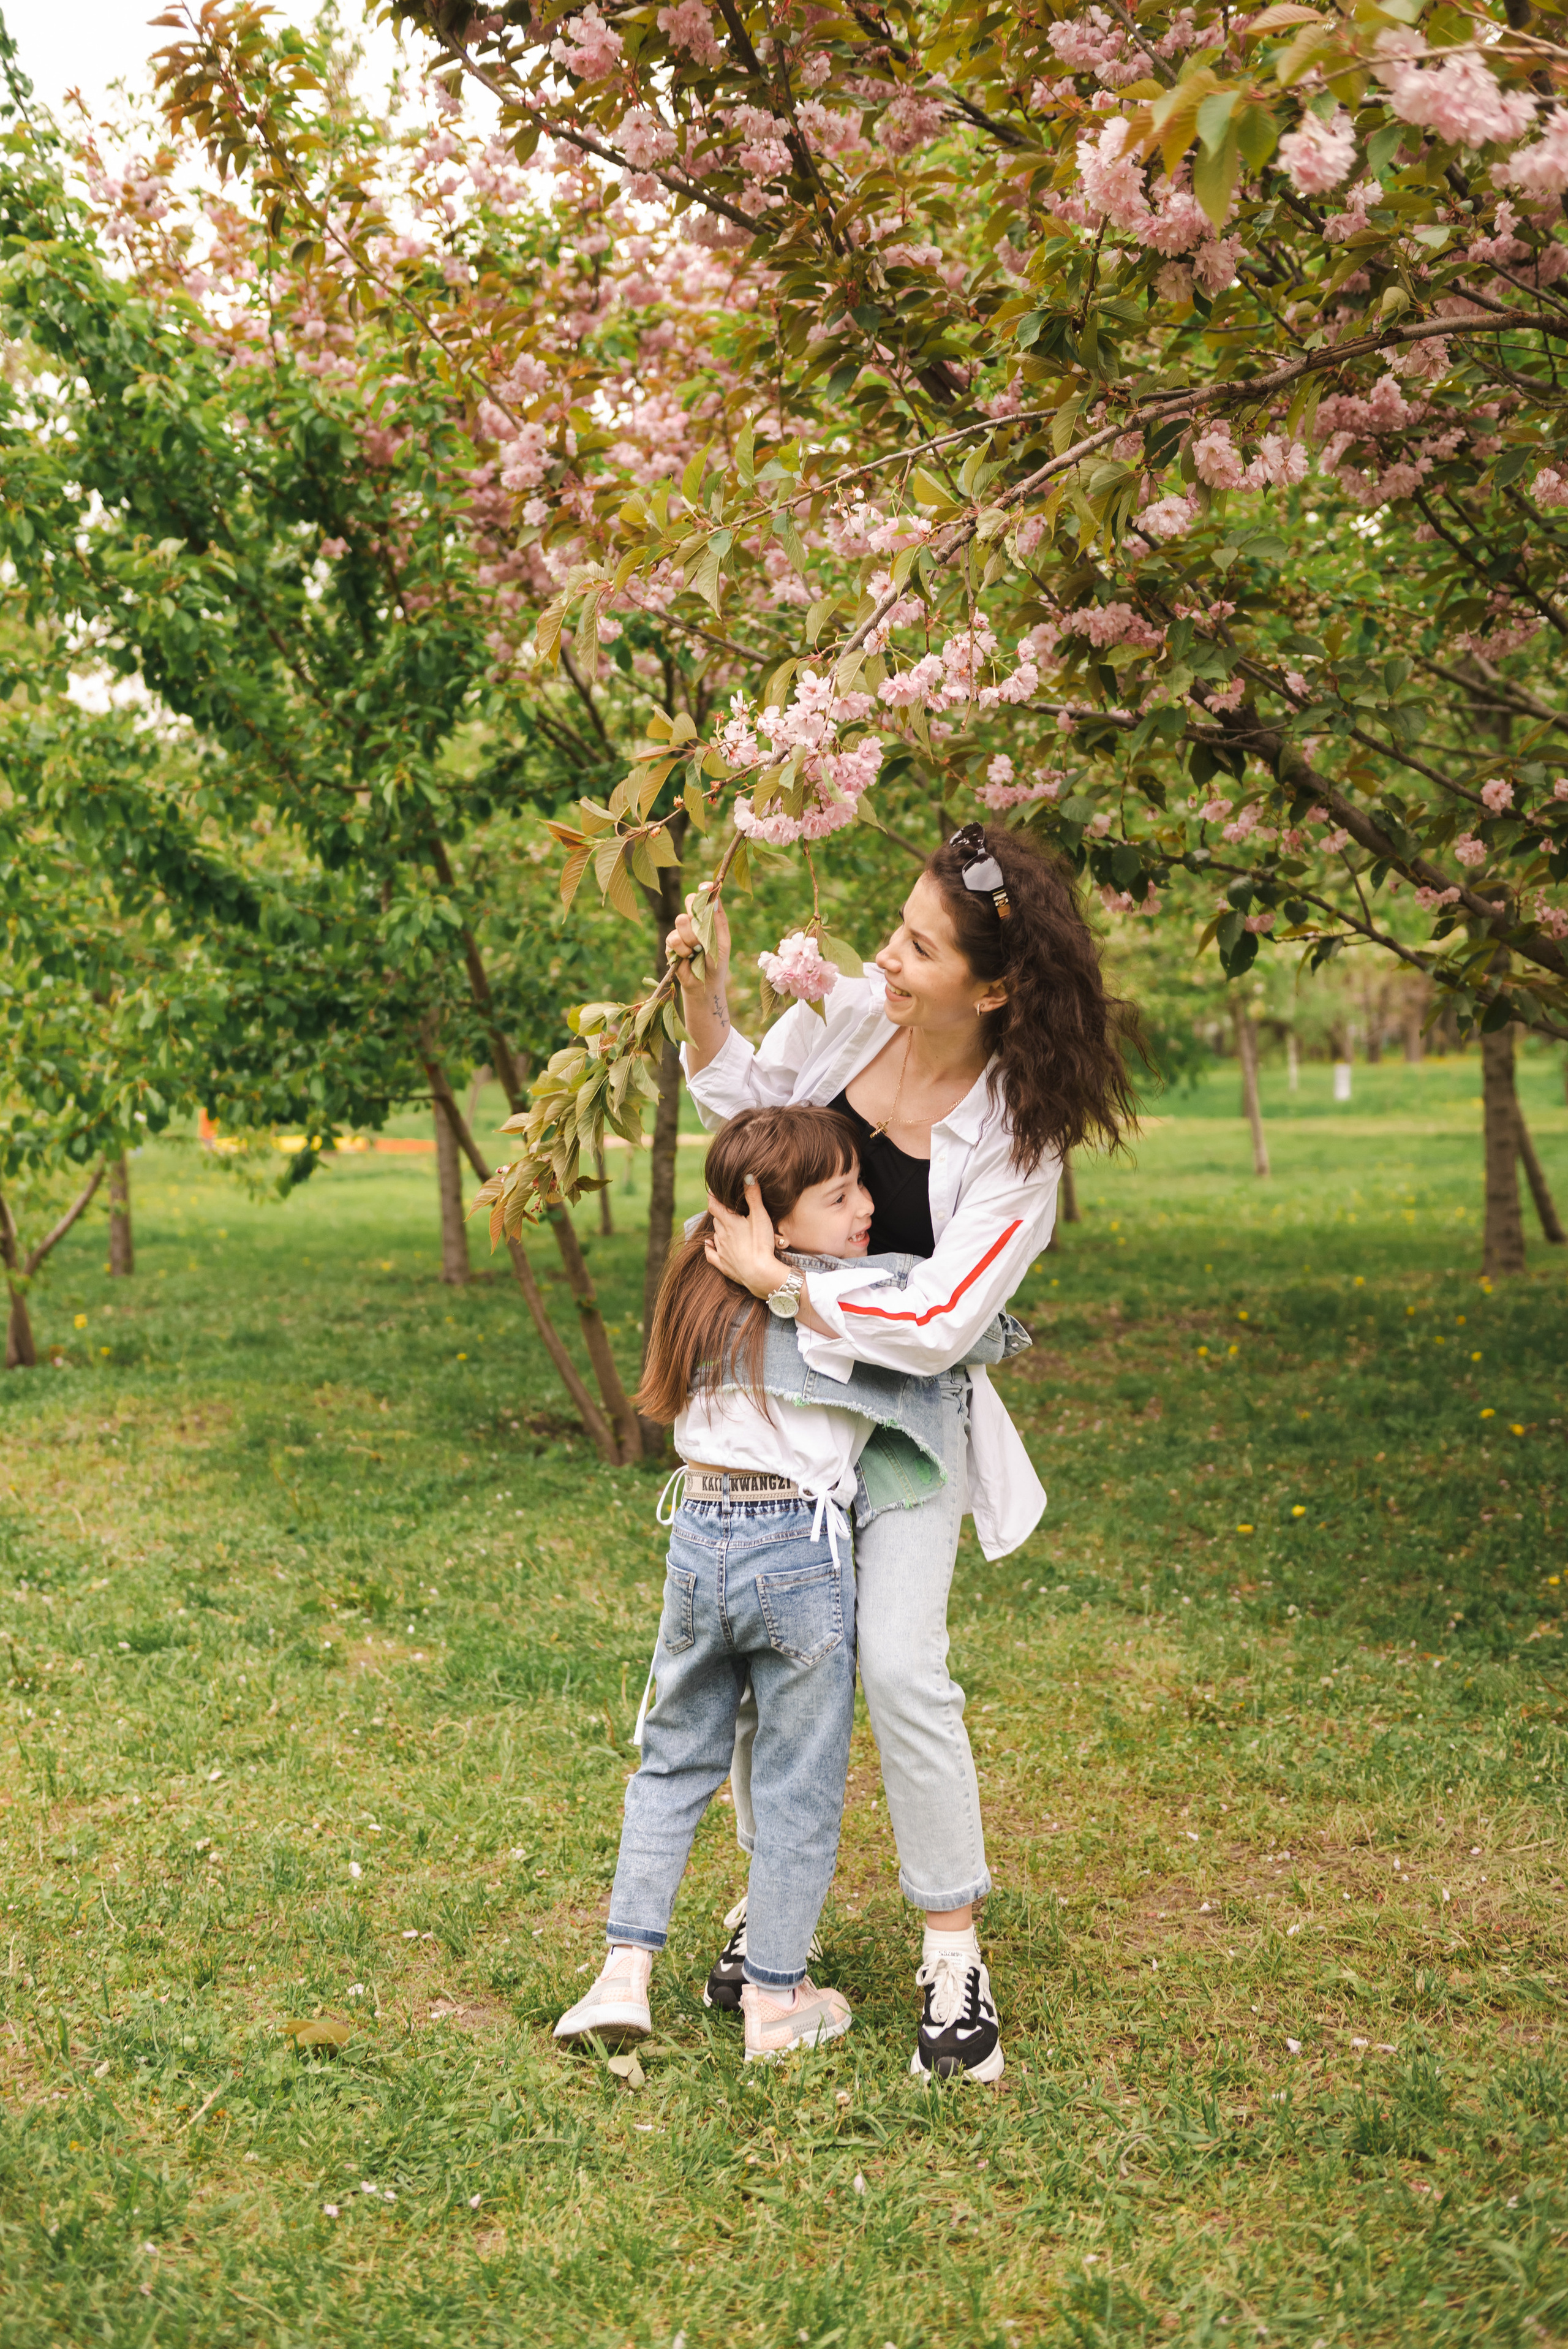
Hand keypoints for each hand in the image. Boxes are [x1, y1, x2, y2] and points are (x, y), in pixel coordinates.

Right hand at [665, 890, 730, 993]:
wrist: (705, 983)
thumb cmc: (717, 962)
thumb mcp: (723, 941)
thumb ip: (718, 920)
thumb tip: (715, 897)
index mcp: (708, 917)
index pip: (704, 897)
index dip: (705, 889)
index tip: (708, 886)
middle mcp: (693, 921)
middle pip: (689, 900)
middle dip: (696, 912)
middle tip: (703, 929)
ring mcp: (680, 931)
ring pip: (681, 920)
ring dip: (691, 938)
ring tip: (697, 951)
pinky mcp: (670, 943)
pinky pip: (673, 938)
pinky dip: (683, 949)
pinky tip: (688, 957)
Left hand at [704, 1177, 786, 1299]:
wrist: (760, 1273)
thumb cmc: (761, 1243)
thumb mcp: (760, 1216)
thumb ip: (753, 1196)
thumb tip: (747, 1175)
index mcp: (729, 1222)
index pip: (715, 1206)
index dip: (712, 1197)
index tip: (711, 1190)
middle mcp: (721, 1235)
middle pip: (716, 1220)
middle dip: (719, 1213)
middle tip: (725, 1207)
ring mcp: (721, 1251)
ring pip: (715, 1235)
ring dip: (719, 1228)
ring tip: (724, 1224)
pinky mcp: (723, 1265)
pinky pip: (711, 1254)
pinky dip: (709, 1247)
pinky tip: (708, 1244)